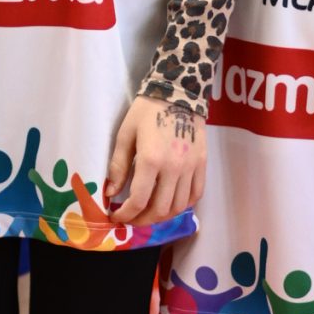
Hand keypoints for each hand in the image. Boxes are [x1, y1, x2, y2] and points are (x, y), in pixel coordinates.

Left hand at [104, 96, 204, 229]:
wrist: (178, 93)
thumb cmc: (146, 112)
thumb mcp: (125, 135)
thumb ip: (118, 166)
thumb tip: (110, 193)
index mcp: (151, 160)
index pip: (138, 200)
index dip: (126, 215)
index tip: (116, 217)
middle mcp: (173, 168)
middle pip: (160, 209)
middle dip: (142, 220)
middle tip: (131, 218)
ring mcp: (191, 167)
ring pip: (178, 206)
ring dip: (161, 216)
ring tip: (148, 213)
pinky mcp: (202, 164)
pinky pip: (195, 194)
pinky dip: (183, 205)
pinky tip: (170, 203)